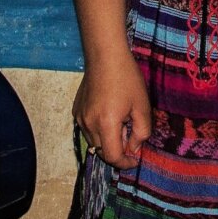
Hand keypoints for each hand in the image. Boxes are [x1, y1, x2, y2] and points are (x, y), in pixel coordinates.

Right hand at [73, 48, 151, 169]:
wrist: (105, 55)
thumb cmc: (127, 78)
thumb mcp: (142, 105)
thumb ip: (142, 132)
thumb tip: (134, 149)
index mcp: (106, 125)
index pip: (113, 157)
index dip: (125, 163)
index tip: (135, 159)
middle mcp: (88, 125)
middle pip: (102, 151)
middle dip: (118, 150)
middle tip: (132, 135)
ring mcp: (80, 117)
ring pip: (94, 141)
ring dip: (108, 140)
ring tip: (121, 121)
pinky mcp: (76, 110)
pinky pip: (88, 129)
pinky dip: (99, 130)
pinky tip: (109, 113)